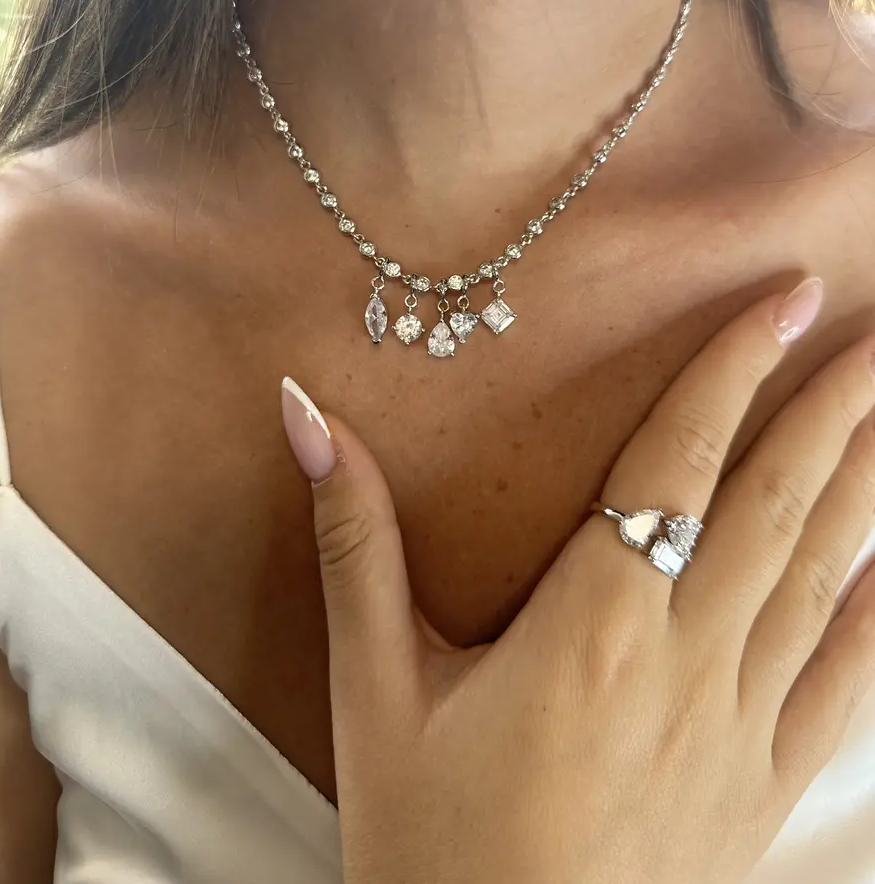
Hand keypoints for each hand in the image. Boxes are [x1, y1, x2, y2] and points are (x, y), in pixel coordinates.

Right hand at [281, 278, 874, 883]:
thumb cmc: (428, 843)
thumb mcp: (373, 689)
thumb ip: (354, 543)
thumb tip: (308, 417)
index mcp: (592, 625)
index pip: (680, 460)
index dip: (735, 368)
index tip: (788, 297)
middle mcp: (684, 663)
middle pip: (775, 504)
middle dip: (830, 406)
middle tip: (873, 329)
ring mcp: (736, 731)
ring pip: (820, 580)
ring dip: (862, 484)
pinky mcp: (760, 791)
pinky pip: (839, 691)